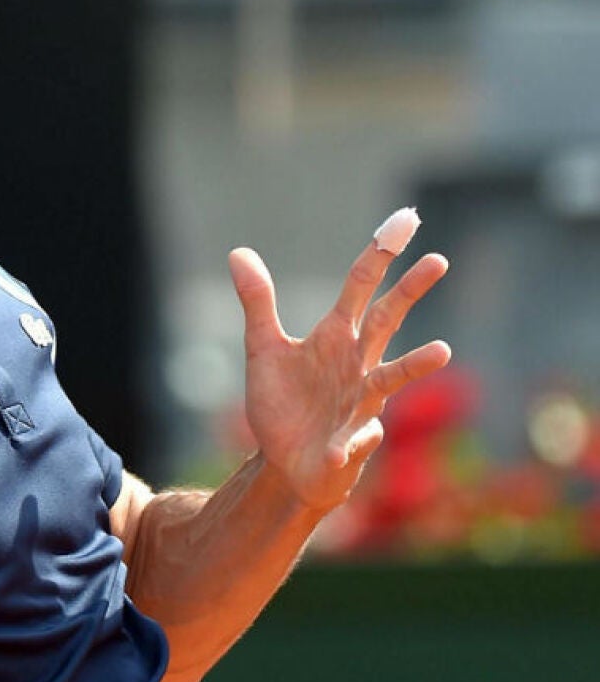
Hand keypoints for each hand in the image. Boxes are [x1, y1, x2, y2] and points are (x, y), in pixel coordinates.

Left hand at [230, 229, 451, 511]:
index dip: (379, 254)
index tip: (406, 219)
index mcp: (336, 338)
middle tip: (438, 260)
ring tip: (442, 350)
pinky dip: (351, 444)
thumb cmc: (284, 403)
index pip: (361, 287)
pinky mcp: (348, 444)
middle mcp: (357, 365)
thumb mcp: (265, 348)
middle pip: (386, 321)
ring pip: (390, 380)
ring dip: (414, 366)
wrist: (285, 463)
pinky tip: (344, 446)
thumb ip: (258, 302)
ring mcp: (358, 404)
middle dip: (408, 293)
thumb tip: (239, 251)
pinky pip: (354, 442)